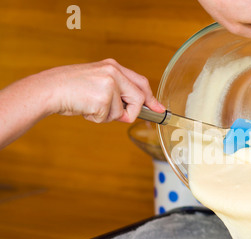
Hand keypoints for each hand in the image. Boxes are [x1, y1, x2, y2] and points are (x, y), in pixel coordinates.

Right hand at [0, 59, 163, 147]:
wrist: (49, 89)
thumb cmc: (71, 88)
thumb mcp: (97, 80)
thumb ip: (117, 90)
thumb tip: (134, 110)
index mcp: (113, 66)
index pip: (141, 82)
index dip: (151, 98)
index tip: (159, 109)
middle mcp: (114, 72)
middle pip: (138, 99)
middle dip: (131, 112)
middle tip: (118, 115)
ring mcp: (109, 85)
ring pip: (122, 112)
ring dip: (108, 115)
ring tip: (90, 105)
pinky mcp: (103, 98)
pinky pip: (109, 118)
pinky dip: (97, 118)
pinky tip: (85, 108)